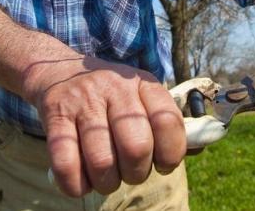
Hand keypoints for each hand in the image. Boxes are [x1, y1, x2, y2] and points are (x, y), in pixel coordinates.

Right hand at [26, 57, 185, 196]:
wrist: (58, 70)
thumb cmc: (110, 97)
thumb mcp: (141, 98)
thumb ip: (168, 123)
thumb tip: (200, 147)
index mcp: (143, 84)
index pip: (168, 121)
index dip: (171, 153)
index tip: (164, 164)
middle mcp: (115, 89)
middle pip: (136, 146)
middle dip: (137, 172)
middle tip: (130, 172)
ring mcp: (83, 101)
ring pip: (102, 160)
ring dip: (107, 182)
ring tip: (106, 179)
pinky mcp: (54, 115)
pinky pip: (66, 162)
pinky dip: (76, 184)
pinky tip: (80, 182)